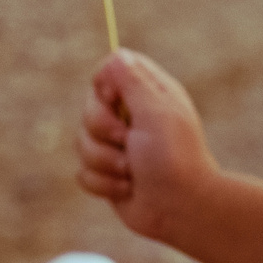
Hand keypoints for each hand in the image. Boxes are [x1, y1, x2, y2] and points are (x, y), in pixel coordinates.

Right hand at [76, 49, 218, 243]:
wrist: (181, 209)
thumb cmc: (173, 158)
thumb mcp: (155, 111)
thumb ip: (132, 81)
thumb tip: (117, 53)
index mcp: (148, 95)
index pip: (109, 71)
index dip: (104, 86)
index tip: (115, 100)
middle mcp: (132, 118)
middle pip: (88, 109)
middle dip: (102, 130)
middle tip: (128, 141)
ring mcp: (118, 148)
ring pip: (81, 143)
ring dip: (106, 161)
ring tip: (132, 172)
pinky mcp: (108, 174)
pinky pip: (82, 173)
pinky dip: (104, 184)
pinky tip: (127, 188)